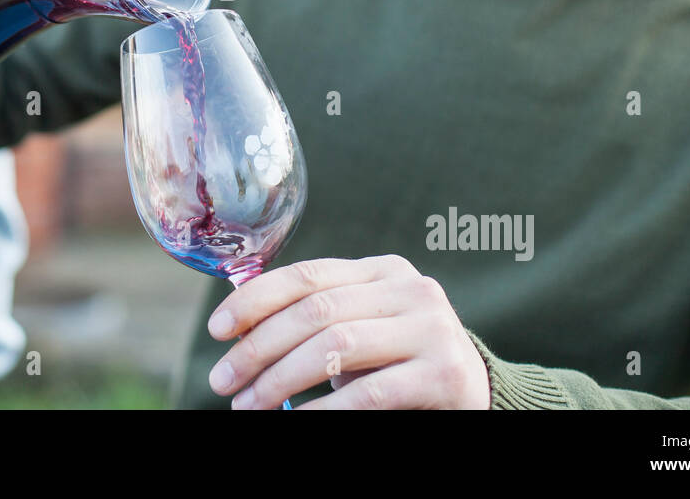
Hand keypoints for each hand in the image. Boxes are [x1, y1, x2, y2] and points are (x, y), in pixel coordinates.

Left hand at [206, 255, 490, 409]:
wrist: (472, 394)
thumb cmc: (397, 362)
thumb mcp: (360, 326)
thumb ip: (314, 316)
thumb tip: (234, 328)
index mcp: (383, 271)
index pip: (307, 276)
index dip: (255, 300)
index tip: (217, 330)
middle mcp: (411, 290)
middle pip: (315, 312)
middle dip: (258, 348)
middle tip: (224, 381)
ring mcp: (432, 330)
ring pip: (336, 346)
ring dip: (281, 380)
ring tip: (251, 405)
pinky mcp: (444, 375)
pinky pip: (370, 392)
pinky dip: (324, 409)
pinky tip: (296, 419)